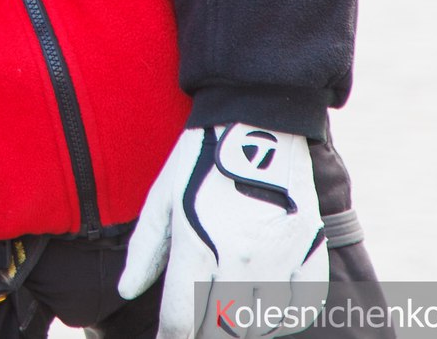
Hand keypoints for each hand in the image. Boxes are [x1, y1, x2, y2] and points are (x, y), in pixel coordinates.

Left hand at [117, 125, 328, 338]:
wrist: (257, 118)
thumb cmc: (201, 160)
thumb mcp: (162, 198)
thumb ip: (145, 250)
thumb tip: (126, 290)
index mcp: (197, 245)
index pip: (181, 321)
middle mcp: (239, 259)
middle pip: (221, 330)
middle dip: (204, 335)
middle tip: (198, 326)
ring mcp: (279, 256)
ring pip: (260, 324)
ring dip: (241, 328)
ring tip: (228, 318)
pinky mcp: (310, 248)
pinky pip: (302, 306)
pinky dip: (283, 317)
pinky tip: (266, 311)